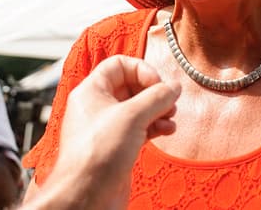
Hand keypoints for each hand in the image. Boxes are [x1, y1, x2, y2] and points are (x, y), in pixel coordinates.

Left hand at [33, 56, 179, 209]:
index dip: (142, 70)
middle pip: (131, 86)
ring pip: (137, 109)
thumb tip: (173, 87)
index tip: (157, 84)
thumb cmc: (97, 155)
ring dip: (158, 110)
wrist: (86, 197)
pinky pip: (139, 128)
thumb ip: (157, 97)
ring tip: (171, 117)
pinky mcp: (116, 147)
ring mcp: (106, 128)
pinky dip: (154, 126)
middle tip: (169, 102)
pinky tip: (167, 130)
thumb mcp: (132, 116)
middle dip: (154, 92)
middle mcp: (97, 107)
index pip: (119, 65)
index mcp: (91, 91)